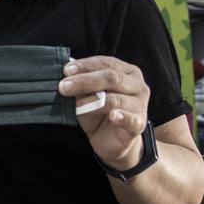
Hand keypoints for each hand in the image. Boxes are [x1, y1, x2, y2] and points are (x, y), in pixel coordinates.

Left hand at [58, 56, 149, 170]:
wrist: (111, 141)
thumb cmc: (99, 113)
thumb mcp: (87, 96)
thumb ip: (80, 86)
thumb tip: (65, 76)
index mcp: (126, 72)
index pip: (106, 63)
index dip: (85, 65)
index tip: (66, 70)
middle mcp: (137, 85)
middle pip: (111, 78)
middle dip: (85, 81)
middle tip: (64, 86)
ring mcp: (140, 104)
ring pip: (116, 99)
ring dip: (92, 101)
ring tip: (75, 106)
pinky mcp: (139, 123)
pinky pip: (131, 119)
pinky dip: (122, 117)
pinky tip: (113, 116)